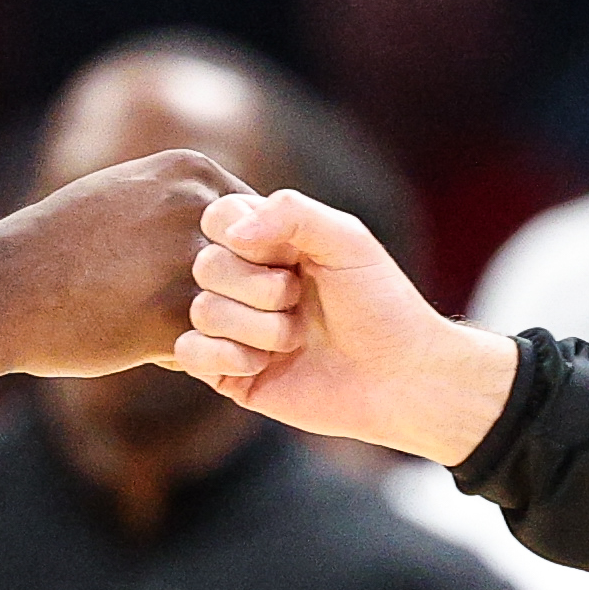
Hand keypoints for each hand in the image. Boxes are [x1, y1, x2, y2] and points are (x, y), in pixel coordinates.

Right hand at [0, 150, 254, 377]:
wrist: (1, 290)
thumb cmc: (57, 245)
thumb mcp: (123, 193)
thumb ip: (179, 200)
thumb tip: (231, 221)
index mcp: (190, 171)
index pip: (262, 219)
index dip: (248, 259)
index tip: (219, 281)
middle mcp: (196, 209)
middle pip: (269, 261)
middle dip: (253, 295)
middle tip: (224, 316)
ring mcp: (185, 264)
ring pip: (251, 308)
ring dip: (236, 330)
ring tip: (201, 336)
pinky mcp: (169, 319)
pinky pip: (218, 347)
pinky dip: (201, 357)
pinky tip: (159, 353)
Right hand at [174, 190, 522, 463]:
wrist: (399, 376)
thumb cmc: (380, 303)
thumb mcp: (347, 239)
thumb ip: (293, 213)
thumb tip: (231, 234)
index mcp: (268, 242)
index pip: (217, 218)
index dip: (242, 235)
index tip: (289, 255)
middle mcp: (244, 281)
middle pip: (205, 266)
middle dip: (258, 288)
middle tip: (298, 300)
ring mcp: (234, 327)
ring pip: (201, 311)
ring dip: (258, 328)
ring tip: (296, 338)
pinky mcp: (228, 371)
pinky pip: (189, 352)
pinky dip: (226, 356)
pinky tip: (263, 364)